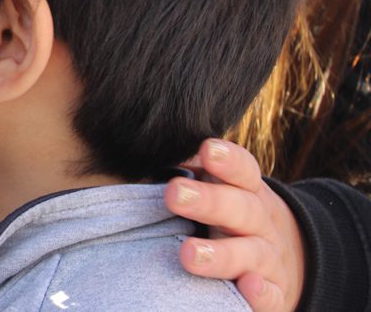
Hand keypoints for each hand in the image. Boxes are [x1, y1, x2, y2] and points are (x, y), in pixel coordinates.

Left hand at [165, 139, 303, 311]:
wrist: (291, 260)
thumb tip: (154, 158)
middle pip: (241, 208)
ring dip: (221, 254)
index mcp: (247, 192)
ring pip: (251, 253)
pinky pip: (272, 296)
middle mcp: (261, 223)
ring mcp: (270, 259)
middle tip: (175, 194)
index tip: (207, 149)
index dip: (228, 160)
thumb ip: (195, 174)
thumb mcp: (225, 190)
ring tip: (189, 253)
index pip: (243, 171)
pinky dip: (261, 294)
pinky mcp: (278, 293)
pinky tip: (247, 287)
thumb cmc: (236, 217)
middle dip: (209, 201)